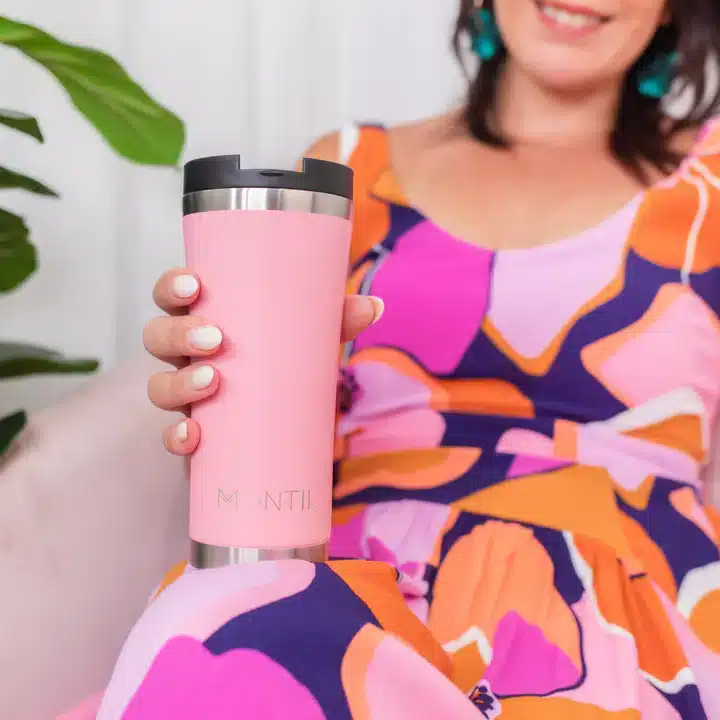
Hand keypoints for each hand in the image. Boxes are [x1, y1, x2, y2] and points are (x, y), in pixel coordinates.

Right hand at [144, 268, 383, 455]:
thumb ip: (336, 321)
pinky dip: (176, 437)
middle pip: (157, 337)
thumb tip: (375, 305)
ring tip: (213, 381)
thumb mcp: (309, 342)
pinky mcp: (194, 436)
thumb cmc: (286, 367)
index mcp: (207, 320)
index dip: (172, 285)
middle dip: (179, 333)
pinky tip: (193, 438)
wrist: (286, 429)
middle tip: (216, 339)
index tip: (195, 285)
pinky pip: (170, 436)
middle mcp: (187, 356)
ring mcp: (186, 396)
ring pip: (158, 385)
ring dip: (178, 382)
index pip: (172, 295)